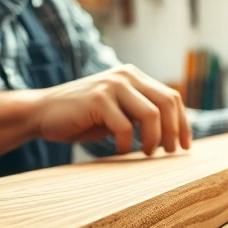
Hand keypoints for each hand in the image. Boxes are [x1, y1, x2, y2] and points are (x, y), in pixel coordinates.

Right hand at [27, 65, 189, 155]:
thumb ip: (140, 115)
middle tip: (170, 153)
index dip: (183, 123)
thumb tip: (174, 135)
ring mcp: (112, 84)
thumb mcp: (117, 113)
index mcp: (134, 76)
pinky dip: (127, 143)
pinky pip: (125, 126)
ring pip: (151, 114)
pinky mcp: (98, 98)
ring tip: (147, 153)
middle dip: (174, 131)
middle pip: (167, 103)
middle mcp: (126, 75)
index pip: (171, 97)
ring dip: (154, 139)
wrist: (42, 113)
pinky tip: (120, 151)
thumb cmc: (82, 118)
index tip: (185, 146)